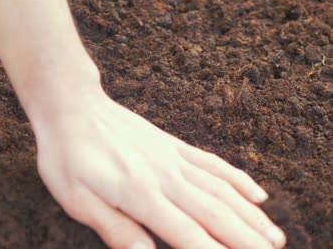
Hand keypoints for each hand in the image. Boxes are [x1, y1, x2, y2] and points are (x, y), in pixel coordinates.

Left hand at [32, 88, 285, 248]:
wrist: (72, 106)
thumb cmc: (67, 155)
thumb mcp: (77, 199)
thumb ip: (115, 229)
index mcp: (139, 194)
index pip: (189, 235)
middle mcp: (164, 176)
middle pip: (216, 214)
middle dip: (246, 241)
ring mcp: (172, 158)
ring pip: (222, 190)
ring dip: (251, 217)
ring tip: (274, 238)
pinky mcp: (172, 145)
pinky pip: (212, 163)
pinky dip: (238, 180)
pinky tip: (256, 194)